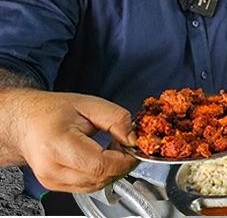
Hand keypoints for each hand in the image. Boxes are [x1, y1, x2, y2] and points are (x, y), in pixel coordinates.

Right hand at [5, 89, 137, 192]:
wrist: (26, 123)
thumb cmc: (52, 112)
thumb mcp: (88, 104)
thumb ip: (116, 118)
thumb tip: (132, 138)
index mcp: (57, 144)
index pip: (100, 165)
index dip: (125, 159)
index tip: (134, 148)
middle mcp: (51, 167)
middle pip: (99, 178)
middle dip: (121, 164)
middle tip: (124, 144)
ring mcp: (51, 180)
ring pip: (96, 186)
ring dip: (112, 170)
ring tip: (111, 148)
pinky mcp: (54, 186)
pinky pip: (88, 186)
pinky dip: (101, 174)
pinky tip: (101, 157)